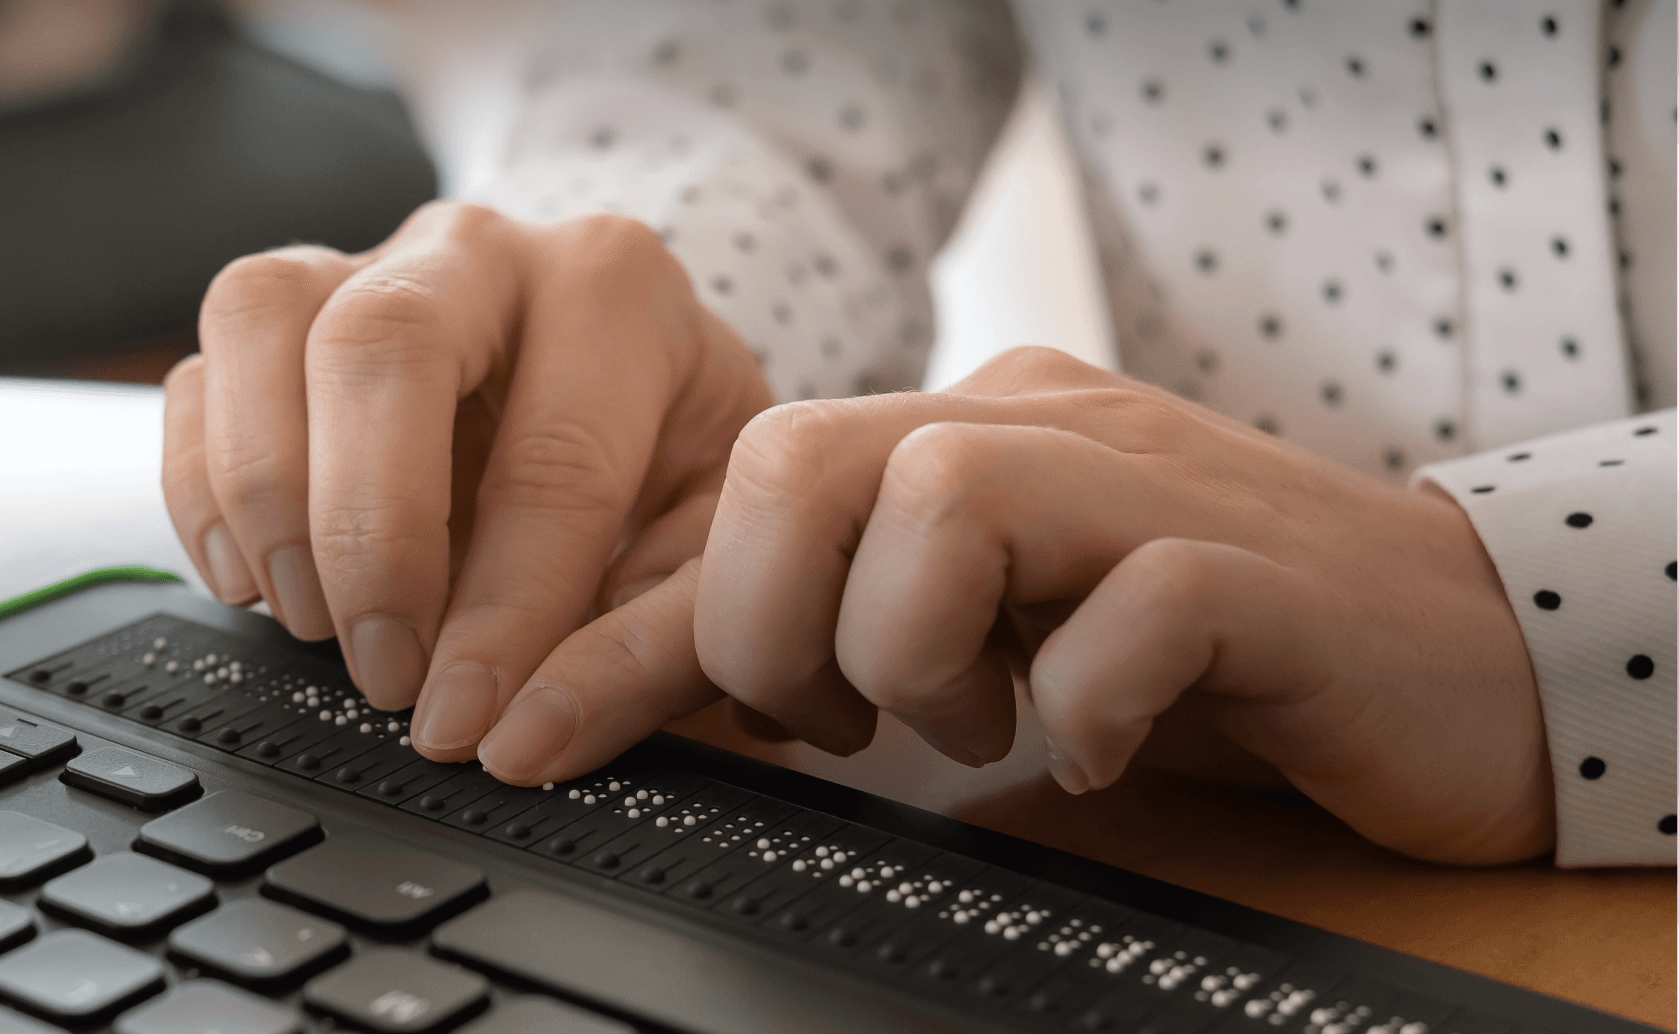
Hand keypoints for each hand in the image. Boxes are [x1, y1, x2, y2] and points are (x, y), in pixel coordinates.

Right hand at [162, 203, 771, 765]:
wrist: (641, 396)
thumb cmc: (676, 471)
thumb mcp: (713, 560)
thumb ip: (643, 654)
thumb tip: (524, 740)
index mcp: (621, 294)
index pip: (551, 457)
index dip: (501, 612)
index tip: (463, 721)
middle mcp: (487, 253)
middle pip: (382, 341)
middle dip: (367, 532)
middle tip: (383, 669)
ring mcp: (369, 264)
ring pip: (261, 317)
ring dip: (265, 491)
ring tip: (313, 620)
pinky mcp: (285, 317)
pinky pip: (199, 368)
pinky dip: (202, 485)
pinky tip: (255, 580)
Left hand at [689, 347, 1551, 864]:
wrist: (1459, 650)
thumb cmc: (1210, 647)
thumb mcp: (1003, 626)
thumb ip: (863, 628)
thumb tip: (698, 689)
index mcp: (965, 428)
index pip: (754, 482)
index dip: (655, 626)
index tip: (599, 732)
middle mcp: (1043, 426)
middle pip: (803, 455)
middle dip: (771, 625)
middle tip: (844, 721)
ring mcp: (1154, 489)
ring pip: (941, 501)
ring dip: (916, 653)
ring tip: (984, 722)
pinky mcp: (1261, 578)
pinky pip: (1135, 603)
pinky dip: (1085, 706)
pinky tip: (1097, 750)